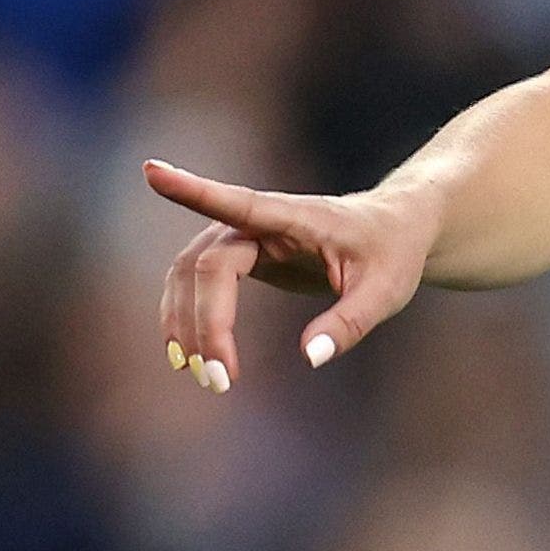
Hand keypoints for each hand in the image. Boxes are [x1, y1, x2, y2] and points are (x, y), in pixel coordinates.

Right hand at [145, 159, 438, 394]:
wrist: (397, 230)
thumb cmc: (394, 252)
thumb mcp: (387, 291)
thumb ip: (350, 323)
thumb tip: (308, 358)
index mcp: (297, 217)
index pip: (237, 203)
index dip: (192, 189)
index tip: (152, 171)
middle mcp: (262, 222)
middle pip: (207, 265)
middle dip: (203, 322)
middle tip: (217, 379)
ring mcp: (246, 237)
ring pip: (190, 274)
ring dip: (186, 324)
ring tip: (202, 377)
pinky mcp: (241, 256)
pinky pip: (196, 283)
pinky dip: (186, 317)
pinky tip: (189, 356)